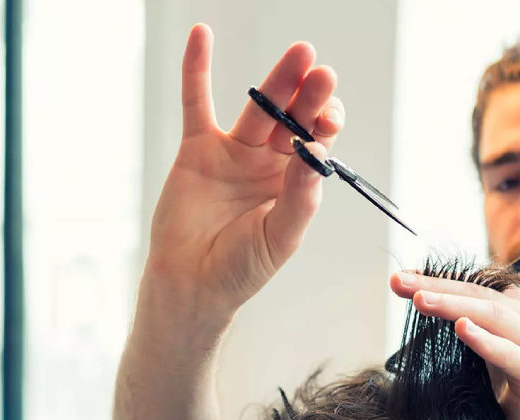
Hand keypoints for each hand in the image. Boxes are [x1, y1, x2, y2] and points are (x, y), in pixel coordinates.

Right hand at [142, 25, 344, 318]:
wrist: (191, 284)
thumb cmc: (240, 270)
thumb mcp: (281, 237)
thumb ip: (299, 196)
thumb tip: (316, 152)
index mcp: (295, 183)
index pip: (317, 142)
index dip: (325, 127)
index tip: (329, 121)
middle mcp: (269, 162)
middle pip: (294, 118)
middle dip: (310, 96)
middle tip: (323, 74)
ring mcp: (234, 152)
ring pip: (259, 107)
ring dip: (278, 79)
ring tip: (300, 53)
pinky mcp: (198, 149)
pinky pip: (196, 102)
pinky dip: (196, 69)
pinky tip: (201, 35)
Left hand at [391, 271, 519, 419]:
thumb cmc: (505, 391)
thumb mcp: (479, 353)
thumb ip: (463, 326)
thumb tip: (423, 301)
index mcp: (513, 310)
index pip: (470, 286)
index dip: (436, 279)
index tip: (400, 278)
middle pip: (478, 295)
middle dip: (437, 287)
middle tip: (400, 282)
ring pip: (492, 315)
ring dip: (454, 306)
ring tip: (422, 300)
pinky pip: (508, 353)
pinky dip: (484, 340)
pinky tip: (462, 329)